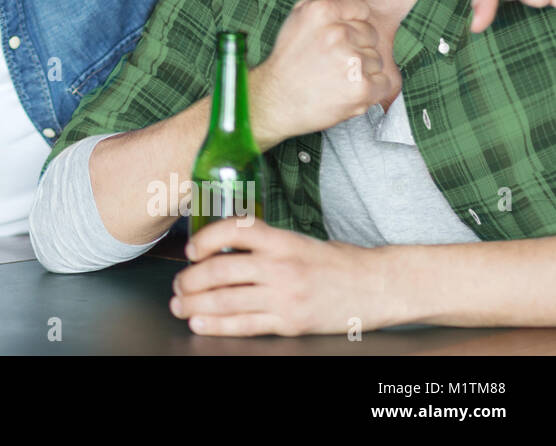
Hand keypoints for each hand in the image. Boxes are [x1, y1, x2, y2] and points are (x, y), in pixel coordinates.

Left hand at [170, 219, 392, 335]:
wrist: (377, 286)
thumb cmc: (336, 262)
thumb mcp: (298, 241)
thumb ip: (263, 243)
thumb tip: (218, 249)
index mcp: (282, 240)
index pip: (233, 230)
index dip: (204, 239)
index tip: (190, 249)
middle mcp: (281, 266)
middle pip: (220, 271)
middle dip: (190, 280)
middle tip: (179, 284)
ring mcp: (285, 297)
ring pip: (226, 301)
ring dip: (195, 304)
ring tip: (180, 305)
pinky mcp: (289, 323)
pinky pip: (245, 325)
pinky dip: (217, 325)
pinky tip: (200, 323)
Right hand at [249, 0, 392, 145]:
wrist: (274, 102)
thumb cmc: (286, 64)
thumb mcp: (295, 22)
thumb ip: (323, 7)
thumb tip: (351, 7)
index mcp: (320, 12)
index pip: (360, 8)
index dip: (352, 24)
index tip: (340, 38)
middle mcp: (337, 32)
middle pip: (370, 34)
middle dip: (356, 47)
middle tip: (332, 62)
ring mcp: (351, 60)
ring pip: (377, 59)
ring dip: (362, 70)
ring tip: (335, 78)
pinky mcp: (361, 87)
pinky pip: (384, 82)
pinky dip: (371, 89)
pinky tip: (347, 90)